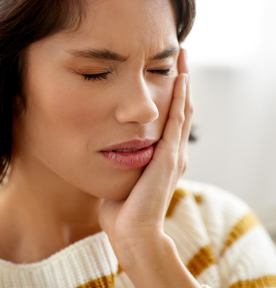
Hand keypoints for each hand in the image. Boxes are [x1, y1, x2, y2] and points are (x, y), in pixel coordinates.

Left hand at [99, 48, 192, 266]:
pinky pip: (177, 122)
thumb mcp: (124, 176)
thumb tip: (105, 148)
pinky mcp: (169, 157)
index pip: (171, 117)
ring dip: (183, 83)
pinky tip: (180, 79)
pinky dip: (180, 99)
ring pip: (183, 109)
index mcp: (163, 155)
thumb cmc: (123, 208)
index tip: (166, 71)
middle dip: (180, 81)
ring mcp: (174, 154)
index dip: (171, 94)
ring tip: (183, 58)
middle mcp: (173, 151)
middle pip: (181, 108)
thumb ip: (121, 160)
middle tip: (180, 56)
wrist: (131, 232)